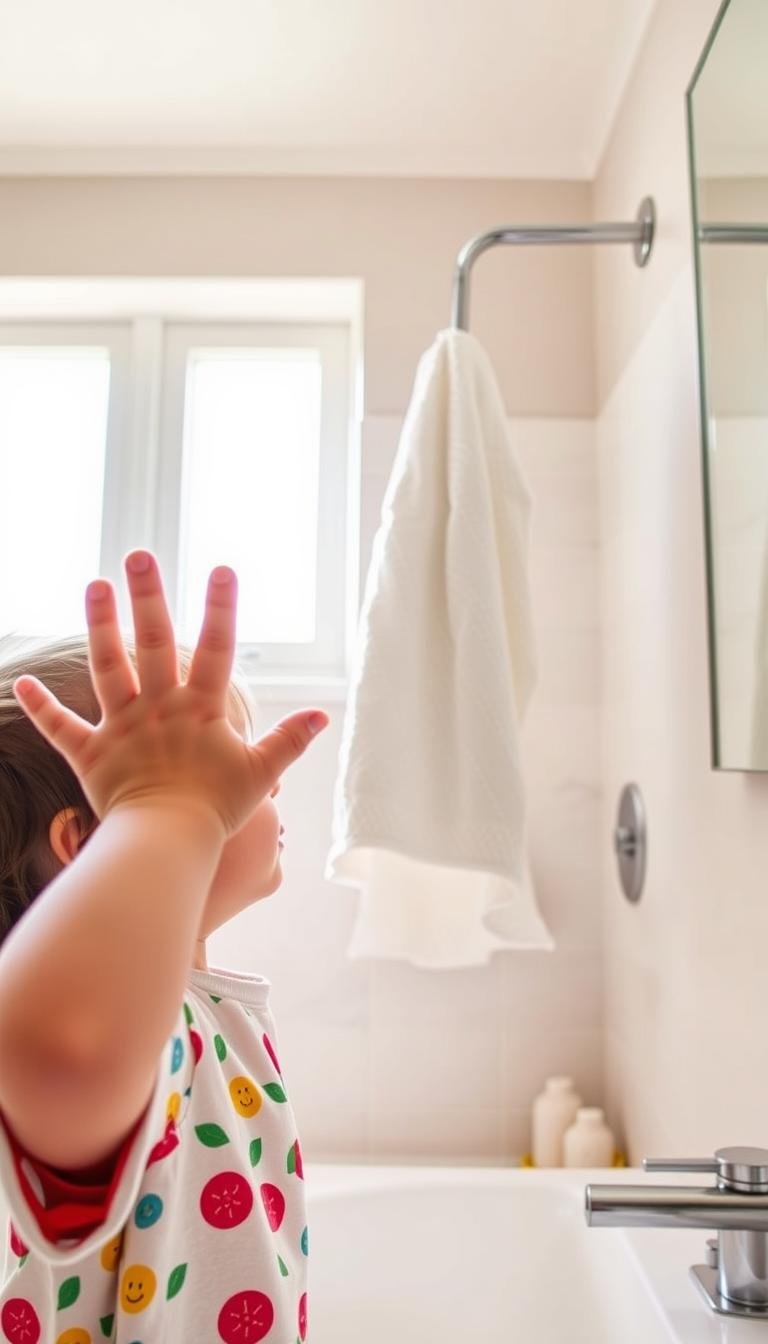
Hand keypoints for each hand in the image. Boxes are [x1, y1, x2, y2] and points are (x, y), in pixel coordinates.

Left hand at [11, 550, 328, 839]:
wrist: (168, 844)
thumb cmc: (217, 810)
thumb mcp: (261, 773)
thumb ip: (289, 741)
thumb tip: (322, 715)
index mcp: (201, 710)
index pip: (217, 650)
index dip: (221, 609)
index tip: (221, 568)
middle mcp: (160, 709)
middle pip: (154, 643)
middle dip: (148, 596)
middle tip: (138, 555)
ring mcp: (123, 729)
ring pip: (108, 668)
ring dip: (100, 625)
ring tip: (94, 584)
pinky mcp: (91, 755)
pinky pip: (61, 728)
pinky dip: (41, 707)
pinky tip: (20, 680)